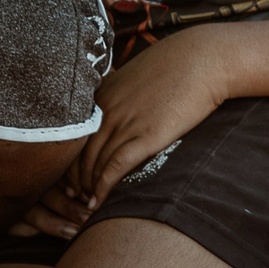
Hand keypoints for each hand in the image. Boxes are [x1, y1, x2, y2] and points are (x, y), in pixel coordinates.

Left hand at [53, 29, 233, 223]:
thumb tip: (114, 112)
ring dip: (86, 188)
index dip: (66, 162)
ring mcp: (125, 123)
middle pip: (78, 153)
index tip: (66, 178)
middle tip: (71, 199)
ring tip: (83, 206)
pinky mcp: (146, 135)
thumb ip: (118, 96)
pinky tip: (99, 203)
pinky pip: (115, 167)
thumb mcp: (135, 79)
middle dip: (71, 180)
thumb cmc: (173, 70)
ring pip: (93, 164)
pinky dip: (103, 187)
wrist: (202, 60)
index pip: (73, 137)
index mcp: (101, 97)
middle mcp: (106, 111)